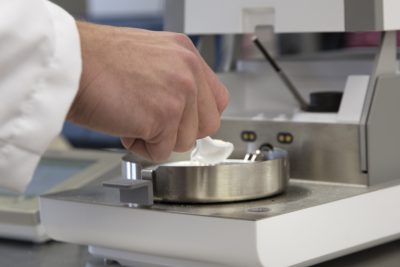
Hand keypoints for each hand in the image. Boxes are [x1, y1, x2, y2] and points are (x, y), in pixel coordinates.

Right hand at [67, 22, 228, 160]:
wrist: (69, 61)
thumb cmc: (97, 60)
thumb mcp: (149, 57)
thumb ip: (173, 79)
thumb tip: (184, 108)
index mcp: (186, 55)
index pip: (217, 99)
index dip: (199, 117)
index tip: (185, 123)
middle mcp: (188, 71)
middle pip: (208, 125)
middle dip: (180, 132)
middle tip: (153, 123)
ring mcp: (179, 93)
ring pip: (186, 142)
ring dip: (158, 140)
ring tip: (132, 119)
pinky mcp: (163, 116)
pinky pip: (162, 152)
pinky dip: (142, 148)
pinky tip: (125, 126)